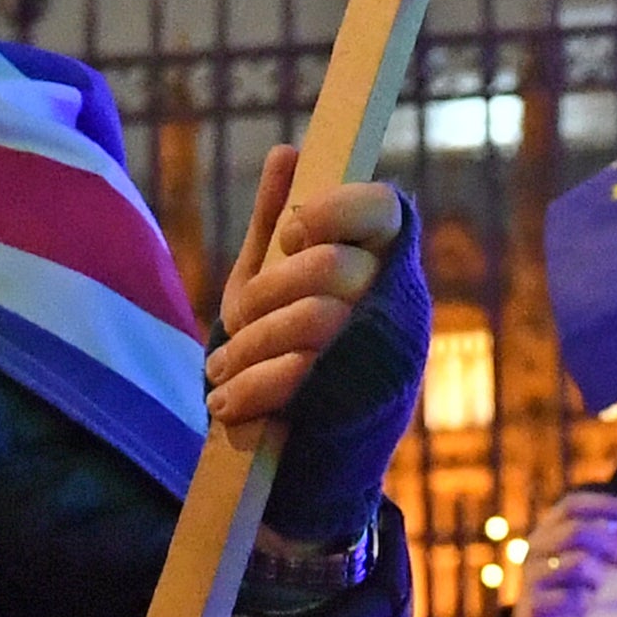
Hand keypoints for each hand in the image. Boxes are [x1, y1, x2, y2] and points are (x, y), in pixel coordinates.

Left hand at [208, 143, 405, 432]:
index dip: (336, 209)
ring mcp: (386, 355)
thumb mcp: (274, 284)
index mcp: (384, 262)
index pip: (384, 208)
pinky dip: (253, 388)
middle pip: (331, 266)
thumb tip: (286, 152)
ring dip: (250, 347)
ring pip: (313, 321)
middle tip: (235, 320)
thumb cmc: (290, 355)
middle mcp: (396, 305)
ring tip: (219, 371)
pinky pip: (302, 377)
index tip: (292, 232)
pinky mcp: (364, 403)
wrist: (304, 464)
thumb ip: (278, 221)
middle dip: (266, 293)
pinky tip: (225, 402)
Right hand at [510, 490, 616, 616]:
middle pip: (577, 531)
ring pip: (579, 564)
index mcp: (547, 530)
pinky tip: (582, 610)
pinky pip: (574, 598)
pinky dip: (587, 603)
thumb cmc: (570, 591)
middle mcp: (535, 547)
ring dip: (598, 578)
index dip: (603, 506)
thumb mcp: (587, 561)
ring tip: (595, 589)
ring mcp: (532, 576)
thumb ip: (607, 541)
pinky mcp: (536, 604)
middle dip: (610, 545)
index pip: (572, 505)